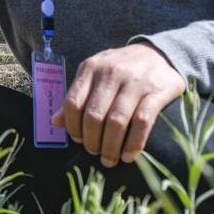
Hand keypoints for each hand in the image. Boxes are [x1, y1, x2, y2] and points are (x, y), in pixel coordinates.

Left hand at [51, 43, 185, 167]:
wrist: (158, 54)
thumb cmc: (120, 69)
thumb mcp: (95, 74)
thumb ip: (77, 96)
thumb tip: (54, 122)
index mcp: (91, 68)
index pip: (73, 103)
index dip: (72, 127)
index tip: (78, 140)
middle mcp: (111, 72)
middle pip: (94, 116)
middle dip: (92, 141)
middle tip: (95, 153)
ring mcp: (135, 82)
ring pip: (116, 122)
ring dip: (110, 147)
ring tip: (110, 159)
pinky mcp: (157, 91)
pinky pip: (142, 122)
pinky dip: (133, 143)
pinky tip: (129, 155)